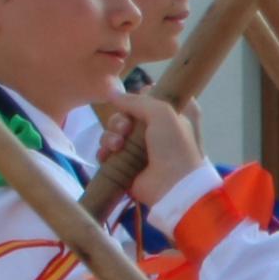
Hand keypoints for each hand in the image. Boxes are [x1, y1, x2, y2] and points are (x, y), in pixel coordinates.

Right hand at [98, 91, 201, 208]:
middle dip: (119, 120)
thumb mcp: (162, 113)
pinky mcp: (126, 167)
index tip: (139, 101)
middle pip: (126, 115)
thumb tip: (113, 93)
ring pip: (114, 133)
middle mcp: (155, 131)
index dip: (140, 98)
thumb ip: (137, 100)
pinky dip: (104, 152)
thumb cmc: (174, 146)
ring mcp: (140, 150)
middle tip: (125, 129)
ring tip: (117, 145)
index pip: (149, 99)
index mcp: (171, 117)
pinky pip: (107, 153)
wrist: (173, 186)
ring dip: (110, 136)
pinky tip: (107, 155)